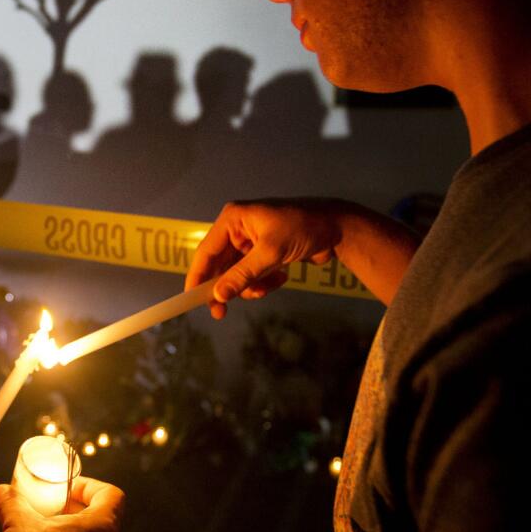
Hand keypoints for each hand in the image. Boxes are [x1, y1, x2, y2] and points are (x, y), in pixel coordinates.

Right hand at [185, 198, 343, 318]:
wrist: (339, 227)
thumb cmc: (303, 229)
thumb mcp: (270, 254)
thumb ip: (243, 275)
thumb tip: (218, 295)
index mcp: (233, 219)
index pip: (205, 251)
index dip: (197, 277)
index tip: (191, 300)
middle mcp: (238, 228)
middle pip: (219, 265)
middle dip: (228, 286)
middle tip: (222, 312)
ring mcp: (251, 240)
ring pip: (237, 273)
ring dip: (250, 286)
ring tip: (268, 287)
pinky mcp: (264, 251)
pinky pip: (253, 274)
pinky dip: (263, 282)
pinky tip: (281, 278)